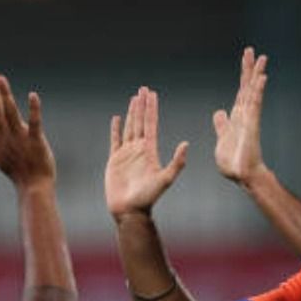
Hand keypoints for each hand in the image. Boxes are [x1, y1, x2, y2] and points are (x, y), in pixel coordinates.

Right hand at [0, 67, 55, 189]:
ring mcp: (19, 138)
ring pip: (9, 113)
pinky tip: (32, 96)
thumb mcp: (2, 161)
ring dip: (4, 95)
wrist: (33, 188)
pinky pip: (33, 123)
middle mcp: (5, 136)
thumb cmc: (20, 175)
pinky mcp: (35, 142)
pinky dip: (33, 110)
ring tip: (1, 78)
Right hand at [105, 86, 188, 218]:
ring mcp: (127, 154)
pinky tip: (117, 119)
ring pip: (129, 128)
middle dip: (142, 105)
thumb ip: (177, 163)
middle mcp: (139, 150)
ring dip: (132, 113)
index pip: (151, 124)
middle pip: (141, 122)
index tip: (152, 94)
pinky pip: (114, 140)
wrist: (130, 211)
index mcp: (150, 151)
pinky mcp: (115, 160)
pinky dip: (115, 129)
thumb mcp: (165, 179)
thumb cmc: (148, 198)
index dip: (151, 109)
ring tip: (133, 98)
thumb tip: (186, 144)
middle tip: (143, 89)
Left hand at [213, 47, 269, 185]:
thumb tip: (219, 113)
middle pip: (247, 87)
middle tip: (252, 51)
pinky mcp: (251, 125)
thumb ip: (222, 125)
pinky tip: (261, 78)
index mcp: (237, 117)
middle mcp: (245, 114)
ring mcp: (249, 118)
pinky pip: (255, 104)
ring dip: (256, 74)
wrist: (241, 175)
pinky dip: (257, 90)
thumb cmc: (233, 162)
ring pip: (253, 91)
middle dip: (250, 69)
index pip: (241, 92)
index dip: (243, 76)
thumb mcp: (222, 139)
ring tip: (261, 57)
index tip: (246, 61)